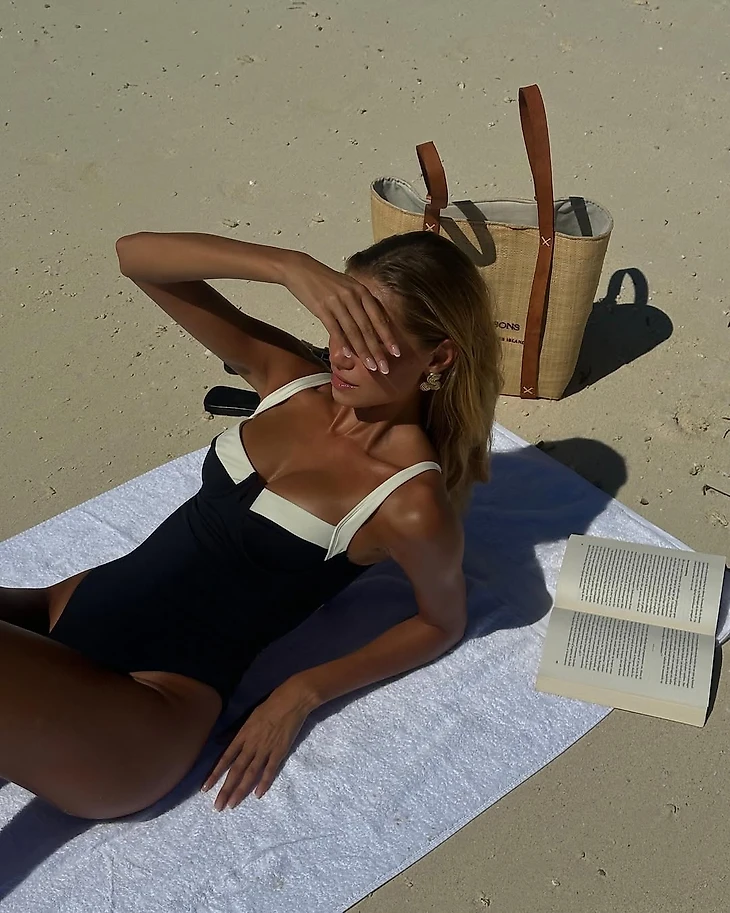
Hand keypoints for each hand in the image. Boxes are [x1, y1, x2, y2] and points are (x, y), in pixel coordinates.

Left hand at [201, 683, 312, 809]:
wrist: (291, 701)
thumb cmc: (269, 706)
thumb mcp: (247, 716)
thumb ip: (232, 731)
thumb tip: (217, 741)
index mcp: (242, 735)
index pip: (225, 758)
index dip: (214, 774)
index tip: (205, 788)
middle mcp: (251, 745)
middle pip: (235, 770)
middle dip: (226, 789)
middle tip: (217, 807)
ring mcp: (265, 749)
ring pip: (250, 773)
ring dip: (241, 790)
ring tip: (232, 804)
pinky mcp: (280, 751)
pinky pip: (270, 769)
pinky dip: (264, 782)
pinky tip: (258, 794)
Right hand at [283, 253, 399, 372]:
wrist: (300, 269)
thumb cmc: (325, 280)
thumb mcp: (348, 287)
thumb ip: (361, 303)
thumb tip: (375, 322)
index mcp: (361, 291)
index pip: (378, 318)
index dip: (388, 337)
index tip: (396, 353)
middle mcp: (352, 296)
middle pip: (368, 328)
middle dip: (378, 350)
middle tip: (385, 367)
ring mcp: (337, 302)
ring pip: (354, 331)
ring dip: (363, 351)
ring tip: (371, 366)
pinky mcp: (322, 308)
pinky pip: (334, 329)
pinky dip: (342, 343)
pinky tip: (348, 355)